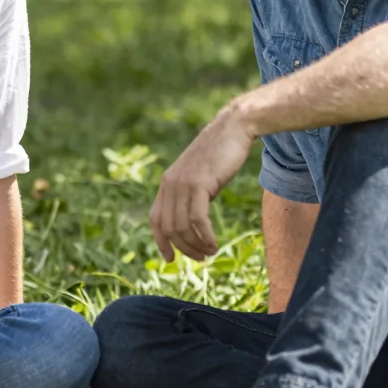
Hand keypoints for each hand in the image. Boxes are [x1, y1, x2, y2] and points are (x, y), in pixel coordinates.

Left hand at [150, 105, 255, 261]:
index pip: (155, 220)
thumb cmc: (219, 154)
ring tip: (210, 252)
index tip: (171, 259)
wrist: (232, 128)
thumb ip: (191, 196)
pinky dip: (205, 237)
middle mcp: (170, 184)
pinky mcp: (199, 183)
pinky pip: (197, 220)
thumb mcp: (199, 177)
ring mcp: (183, 184)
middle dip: (184, 249)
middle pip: (169, 228)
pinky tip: (214, 244)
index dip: (161, 242)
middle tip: (200, 258)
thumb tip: (192, 223)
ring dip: (196, 246)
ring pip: (182, 227)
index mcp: (167, 183)